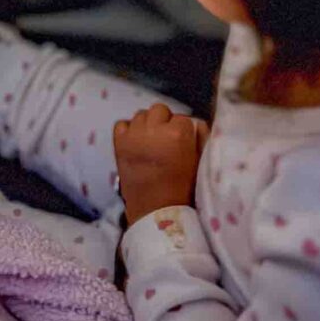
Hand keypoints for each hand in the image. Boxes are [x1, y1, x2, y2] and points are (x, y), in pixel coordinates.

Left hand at [113, 104, 208, 225]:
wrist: (155, 210)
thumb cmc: (183, 189)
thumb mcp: (200, 162)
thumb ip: (200, 138)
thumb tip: (196, 123)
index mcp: (178, 133)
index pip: (183, 118)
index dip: (184, 131)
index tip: (184, 143)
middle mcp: (154, 129)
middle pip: (160, 110)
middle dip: (165, 122)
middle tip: (167, 139)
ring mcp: (133, 135)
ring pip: (141, 115)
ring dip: (148, 124)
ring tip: (151, 140)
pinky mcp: (118, 143)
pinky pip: (122, 124)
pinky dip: (128, 130)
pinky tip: (135, 142)